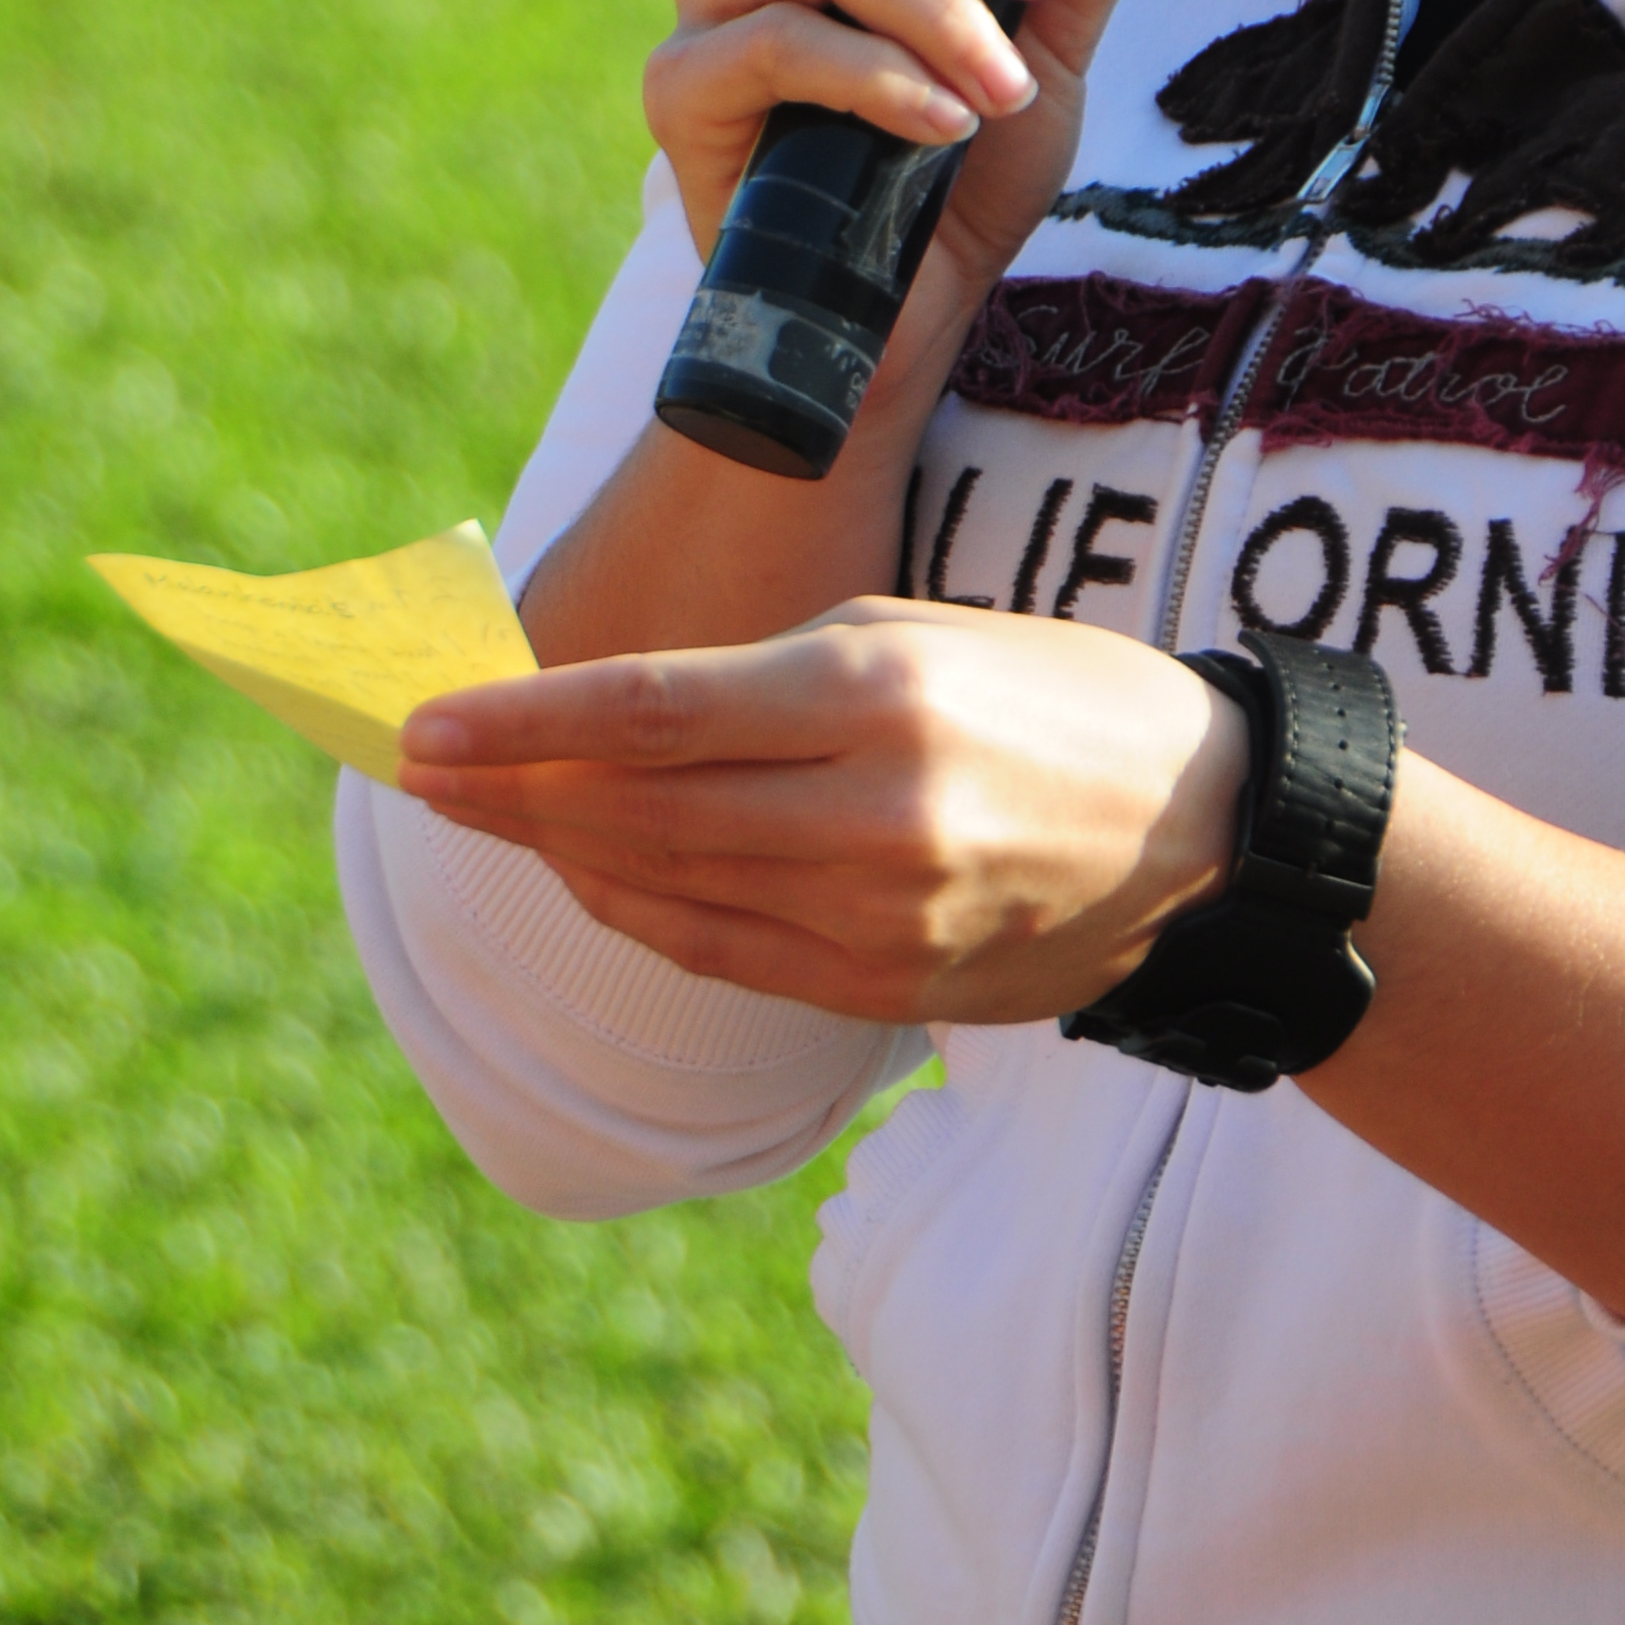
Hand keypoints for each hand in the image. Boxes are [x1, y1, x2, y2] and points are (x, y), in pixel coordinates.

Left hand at [398, 601, 1249, 1022]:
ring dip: (560, 853)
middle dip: (510, 792)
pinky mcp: (881, 992)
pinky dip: (641, 911)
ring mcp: (874, 922)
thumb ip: (760, 678)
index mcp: (877, 698)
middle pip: (639, 811)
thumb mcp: (917, 631)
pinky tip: (586, 874)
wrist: (1206, 834)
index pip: (654, 713)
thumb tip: (604, 718)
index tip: (422, 725)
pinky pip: (723, 952)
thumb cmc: (1052, 694)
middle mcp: (868, 817)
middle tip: (418, 769)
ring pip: (666, 891)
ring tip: (482, 813)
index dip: (523, 726)